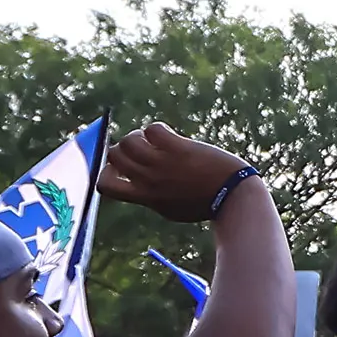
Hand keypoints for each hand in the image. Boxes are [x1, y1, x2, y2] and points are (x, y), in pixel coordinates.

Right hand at [101, 124, 250, 222]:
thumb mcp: (170, 207)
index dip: (106, 171)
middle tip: (142, 149)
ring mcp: (163, 164)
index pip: (104, 185)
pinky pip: (153, 129)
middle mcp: (149, 180)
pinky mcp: (178, 149)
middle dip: (123, 148)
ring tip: (153, 140)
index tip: (121, 168)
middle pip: (114, 156)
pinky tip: (169, 135)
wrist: (232, 197)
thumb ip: (151, 196)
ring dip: (137, 135)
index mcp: (145, 197)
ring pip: (129, 141)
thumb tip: (137, 183)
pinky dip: (157, 128)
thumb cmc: (204, 203)